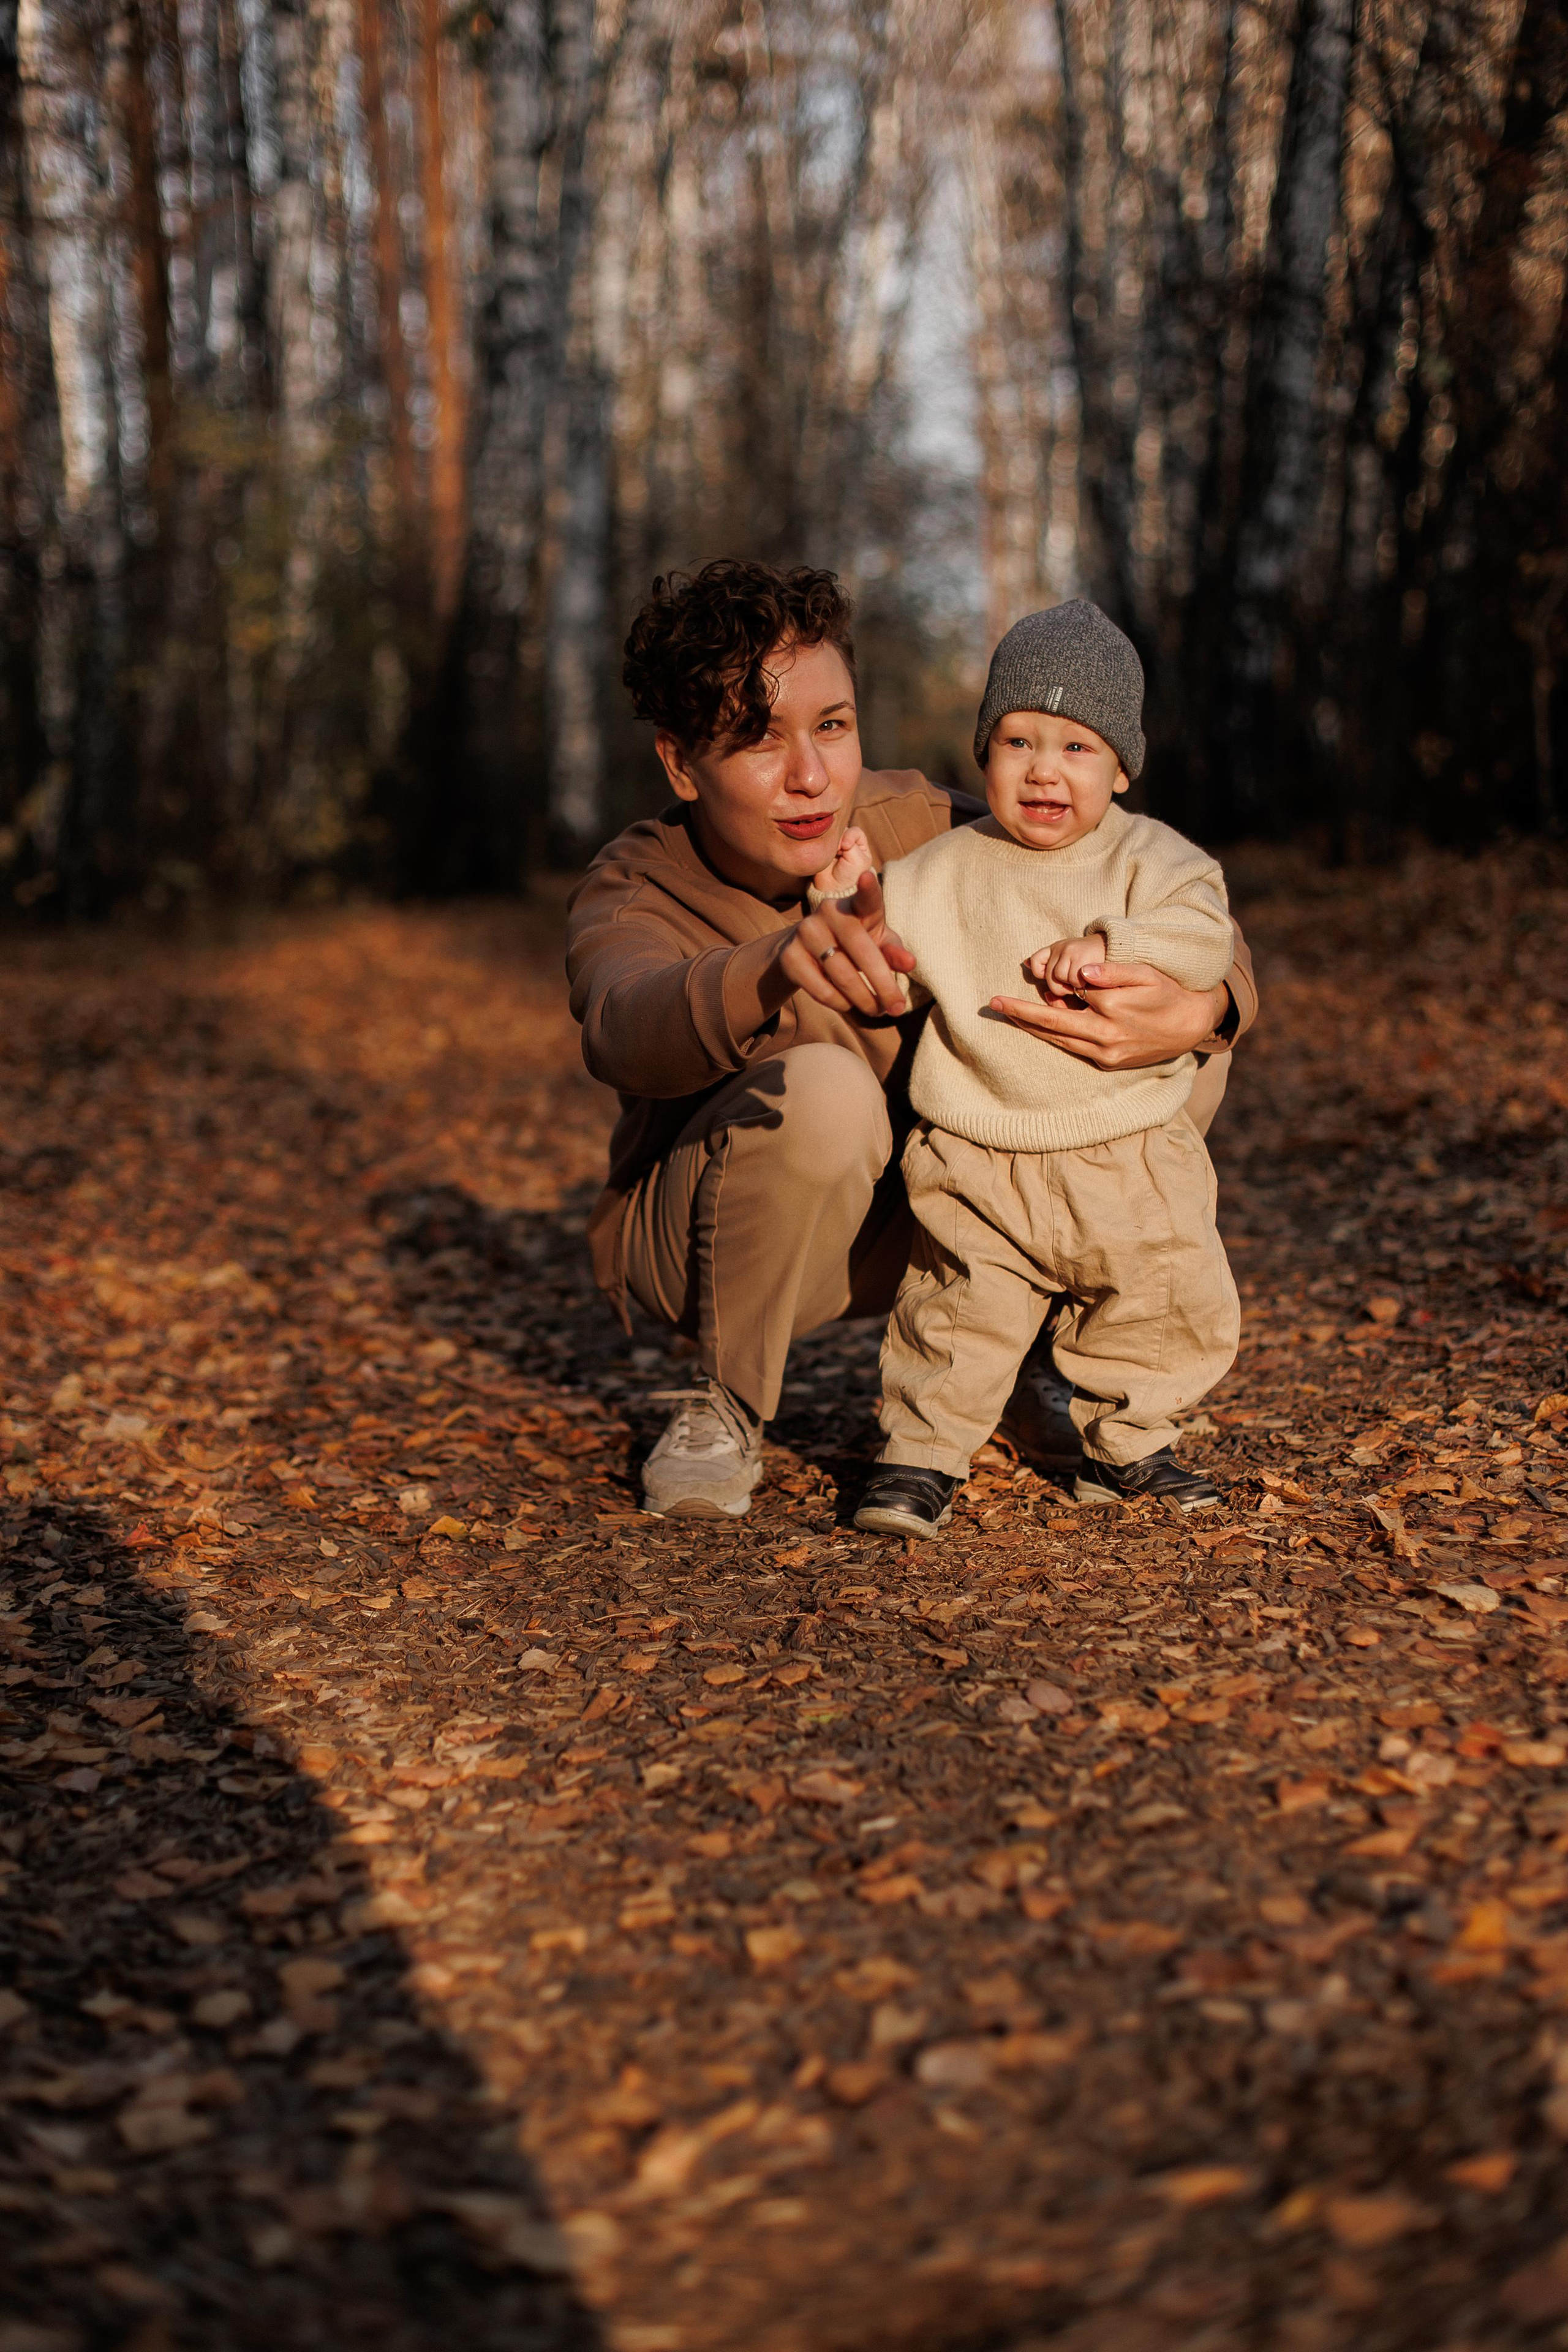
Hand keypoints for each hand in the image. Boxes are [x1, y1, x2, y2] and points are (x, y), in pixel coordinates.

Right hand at [769, 869, 915, 1018]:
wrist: (805, 952)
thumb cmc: (854, 944)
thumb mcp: (877, 944)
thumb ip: (893, 951)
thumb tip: (910, 963)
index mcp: (855, 905)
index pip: (865, 898)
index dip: (868, 889)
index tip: (867, 877)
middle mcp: (828, 912)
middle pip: (861, 951)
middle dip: (883, 985)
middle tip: (897, 1008)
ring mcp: (805, 932)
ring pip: (842, 975)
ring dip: (864, 1000)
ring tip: (877, 1010)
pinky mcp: (790, 957)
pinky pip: (821, 989)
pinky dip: (840, 1003)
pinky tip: (848, 1004)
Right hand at [812, 824, 873, 899]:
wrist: (833, 889)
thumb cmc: (851, 877)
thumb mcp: (859, 859)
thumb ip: (851, 841)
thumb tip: (835, 833)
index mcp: (859, 844)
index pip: (855, 831)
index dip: (850, 835)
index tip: (846, 846)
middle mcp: (846, 843)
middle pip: (841, 830)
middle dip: (838, 839)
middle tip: (837, 850)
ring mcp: (832, 846)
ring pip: (830, 834)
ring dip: (829, 842)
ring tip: (829, 854)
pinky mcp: (820, 849)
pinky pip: (818, 839)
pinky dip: (819, 843)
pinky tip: (821, 852)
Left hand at [990, 958, 1229, 1069]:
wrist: (1190, 1025)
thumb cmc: (1167, 992)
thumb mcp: (1145, 974)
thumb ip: (1113, 972)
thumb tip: (1081, 973)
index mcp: (1111, 1010)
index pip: (1070, 994)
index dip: (1054, 983)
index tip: (1028, 975)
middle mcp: (1104, 1036)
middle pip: (1052, 1025)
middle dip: (1021, 1014)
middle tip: (994, 1004)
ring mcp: (1105, 1053)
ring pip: (1058, 1040)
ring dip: (1030, 1027)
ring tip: (1007, 1015)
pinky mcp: (1107, 1062)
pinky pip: (1072, 1047)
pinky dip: (1052, 1036)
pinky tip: (1037, 1027)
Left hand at [1025, 934, 1105, 997]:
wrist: (1119, 949)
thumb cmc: (1092, 961)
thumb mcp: (1069, 957)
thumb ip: (1048, 961)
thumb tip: (1025, 963)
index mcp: (1056, 947)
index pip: (1036, 960)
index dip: (1039, 973)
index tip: (1048, 979)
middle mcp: (1062, 947)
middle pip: (1049, 976)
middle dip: (1059, 987)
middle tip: (1074, 986)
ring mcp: (1071, 951)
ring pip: (1060, 979)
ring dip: (1071, 987)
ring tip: (1084, 983)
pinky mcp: (1083, 959)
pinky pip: (1074, 981)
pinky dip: (1081, 986)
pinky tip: (1090, 982)